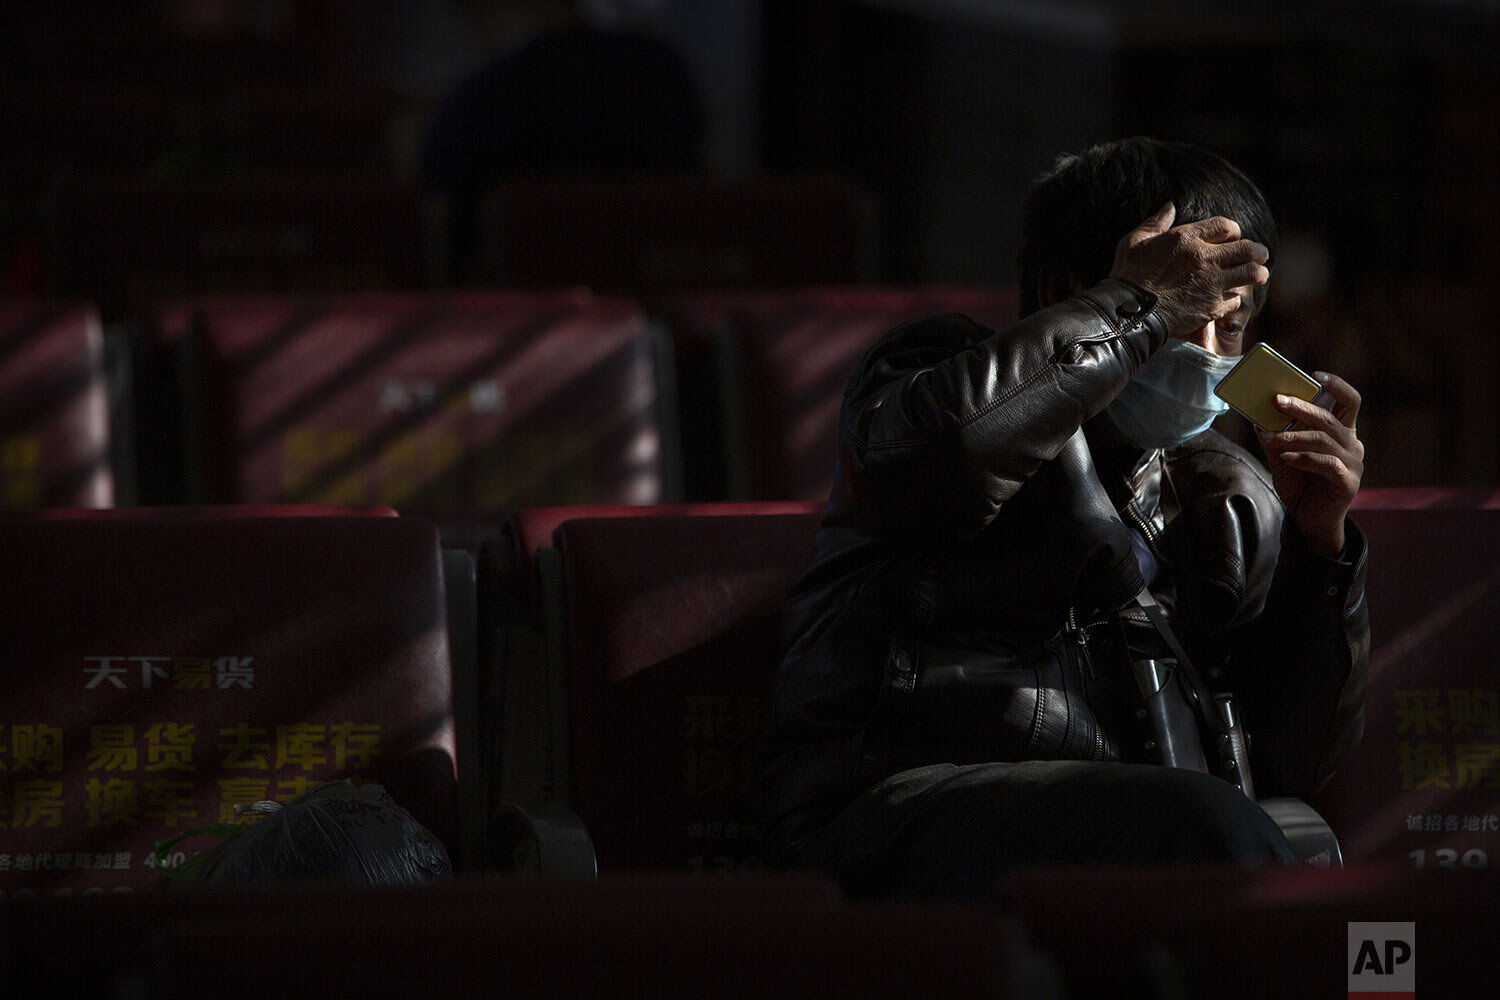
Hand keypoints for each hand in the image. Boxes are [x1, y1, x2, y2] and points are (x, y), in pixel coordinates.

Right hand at [1109, 202, 1270, 339]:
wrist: (1127, 312)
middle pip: (1248, 248)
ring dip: (1258, 273)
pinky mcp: (1211, 307)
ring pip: (1252, 273)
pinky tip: (1230, 300)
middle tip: (1260, 256)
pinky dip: (1235, 300)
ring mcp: (1211, 283)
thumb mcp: (1134, 241)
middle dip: (1258, 251)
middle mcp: (1204, 258)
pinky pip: (1236, 300)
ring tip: (1258, 275)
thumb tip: (1169, 206)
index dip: (1233, 231)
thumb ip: (1155, 223)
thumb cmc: (1127, 276)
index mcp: (1185, 238)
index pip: (1225, 226)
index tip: (1232, 238)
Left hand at [1256, 372, 1364, 557]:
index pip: (1349, 401)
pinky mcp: (1348, 483)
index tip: (1315, 375)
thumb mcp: (1283, 457)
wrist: (1309, 521)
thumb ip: (1275, 437)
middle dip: (1302, 407)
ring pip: (1324, 440)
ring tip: (1270, 437)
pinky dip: (1304, 458)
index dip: (1336, 385)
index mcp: (1342, 432)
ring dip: (1293, 436)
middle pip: (1330, 418)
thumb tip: (1256, 417)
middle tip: (1277, 400)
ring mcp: (1353, 464)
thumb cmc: (1300, 484)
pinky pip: (1327, 464)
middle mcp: (1351, 444)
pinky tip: (1286, 457)